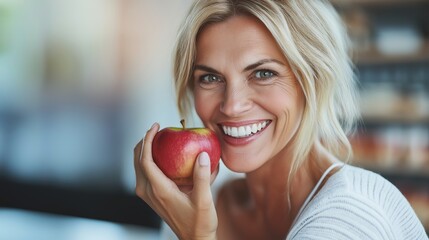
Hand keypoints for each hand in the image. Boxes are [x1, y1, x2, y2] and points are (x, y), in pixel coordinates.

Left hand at [134, 123, 217, 239]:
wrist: (194, 238)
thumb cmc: (200, 221)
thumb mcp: (204, 199)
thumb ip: (203, 177)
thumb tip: (203, 154)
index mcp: (159, 190)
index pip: (146, 160)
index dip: (148, 140)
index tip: (156, 126)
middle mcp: (149, 192)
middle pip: (137, 160)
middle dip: (144, 141)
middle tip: (157, 128)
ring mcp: (148, 195)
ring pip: (139, 166)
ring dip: (145, 150)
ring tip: (158, 137)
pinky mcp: (152, 196)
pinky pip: (145, 173)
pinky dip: (149, 159)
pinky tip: (163, 154)